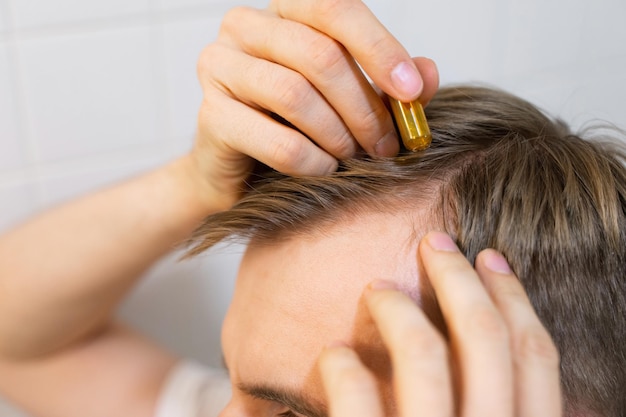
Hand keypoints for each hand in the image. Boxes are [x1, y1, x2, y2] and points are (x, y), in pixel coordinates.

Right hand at [191, 0, 438, 207]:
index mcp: (282, 11)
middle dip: (364, 106)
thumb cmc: (296, 126)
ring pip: (295, 94)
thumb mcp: (350, 100)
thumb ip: (387, 85)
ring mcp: (219, 67)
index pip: (335, 8)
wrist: (240, 173)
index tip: (412, 93)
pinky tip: (324, 170)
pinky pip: (277, 141)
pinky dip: (312, 161)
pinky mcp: (210, 116)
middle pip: (320, 54)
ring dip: (338, 134)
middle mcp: (244, 27)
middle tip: (386, 144)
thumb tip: (427, 74)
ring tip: (354, 157)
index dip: (379, 48)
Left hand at [319, 231, 561, 416]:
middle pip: (484, 337)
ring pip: (424, 353)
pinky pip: (357, 394)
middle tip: (433, 242)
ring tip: (376, 290)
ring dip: (396, 308)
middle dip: (457, 277)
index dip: (515, 298)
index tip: (491, 256)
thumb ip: (499, 405)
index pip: (537, 359)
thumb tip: (520, 358)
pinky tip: (335, 356)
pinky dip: (342, 366)